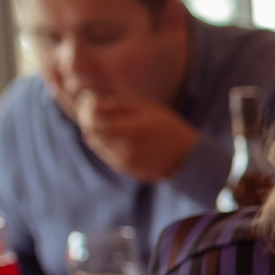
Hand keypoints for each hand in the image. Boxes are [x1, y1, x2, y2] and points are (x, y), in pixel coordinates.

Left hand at [76, 93, 199, 182]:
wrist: (186, 156)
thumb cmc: (166, 126)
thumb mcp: (146, 108)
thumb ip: (118, 105)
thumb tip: (91, 104)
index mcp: (132, 130)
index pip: (94, 122)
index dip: (88, 113)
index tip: (92, 106)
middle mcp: (126, 148)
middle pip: (92, 136)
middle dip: (90, 124)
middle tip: (98, 115)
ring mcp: (125, 161)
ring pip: (97, 147)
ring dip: (98, 135)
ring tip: (113, 126)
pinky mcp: (125, 170)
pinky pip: (107, 156)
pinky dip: (108, 146)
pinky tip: (122, 140)